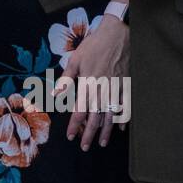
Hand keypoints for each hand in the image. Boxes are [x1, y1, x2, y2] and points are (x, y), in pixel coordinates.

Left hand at [57, 13, 128, 150]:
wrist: (118, 35)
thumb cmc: (94, 46)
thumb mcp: (75, 59)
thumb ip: (66, 79)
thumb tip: (55, 94)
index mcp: (89, 86)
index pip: (80, 112)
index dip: (75, 126)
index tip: (71, 136)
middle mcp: (103, 92)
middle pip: (96, 118)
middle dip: (90, 134)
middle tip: (85, 147)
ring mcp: (117, 90)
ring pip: (111, 116)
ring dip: (107, 131)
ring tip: (103, 143)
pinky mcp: (127, 86)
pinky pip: (125, 107)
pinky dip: (123, 118)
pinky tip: (121, 127)